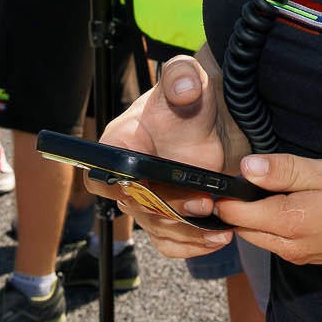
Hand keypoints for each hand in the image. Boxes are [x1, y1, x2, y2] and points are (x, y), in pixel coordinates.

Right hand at [88, 56, 235, 259]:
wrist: (218, 116)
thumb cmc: (193, 95)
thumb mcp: (187, 79)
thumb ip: (181, 77)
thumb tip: (183, 88)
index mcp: (117, 146)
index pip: (102, 178)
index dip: (125, 190)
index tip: (157, 188)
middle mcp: (127, 177)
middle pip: (136, 210)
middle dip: (171, 212)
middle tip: (205, 204)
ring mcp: (148, 198)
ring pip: (157, 230)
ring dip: (188, 233)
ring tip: (219, 226)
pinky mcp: (170, 214)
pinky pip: (171, 242)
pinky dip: (192, 244)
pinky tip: (216, 237)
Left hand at [216, 152, 321, 275]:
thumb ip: (284, 171)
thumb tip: (244, 167)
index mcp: (288, 223)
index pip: (234, 213)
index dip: (225, 192)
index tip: (227, 171)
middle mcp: (289, 247)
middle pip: (243, 228)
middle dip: (236, 206)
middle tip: (247, 175)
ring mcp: (302, 256)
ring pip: (261, 236)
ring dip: (257, 216)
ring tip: (269, 186)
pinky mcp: (315, 257)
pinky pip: (281, 242)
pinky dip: (275, 224)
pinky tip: (293, 203)